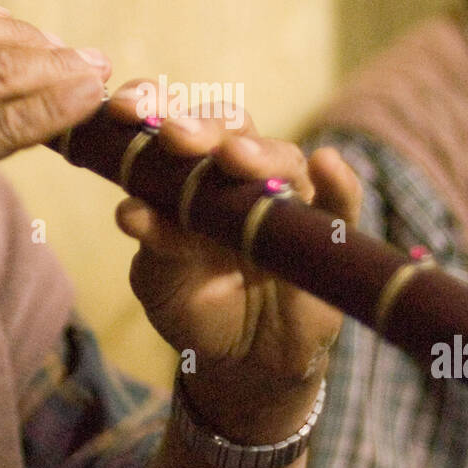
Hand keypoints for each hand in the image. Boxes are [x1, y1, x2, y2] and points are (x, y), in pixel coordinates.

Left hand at [107, 80, 360, 441]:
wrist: (241, 362)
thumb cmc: (195, 303)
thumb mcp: (162, 280)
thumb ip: (154, 244)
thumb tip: (130, 211)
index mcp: (189, 173)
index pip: (174, 122)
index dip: (152, 106)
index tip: (126, 110)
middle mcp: (239, 175)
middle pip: (230, 129)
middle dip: (202, 126)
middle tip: (175, 135)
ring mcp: (287, 198)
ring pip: (282, 159)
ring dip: (259, 153)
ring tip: (235, 157)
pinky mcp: (327, 232)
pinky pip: (341, 201)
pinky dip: (339, 181)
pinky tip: (327, 164)